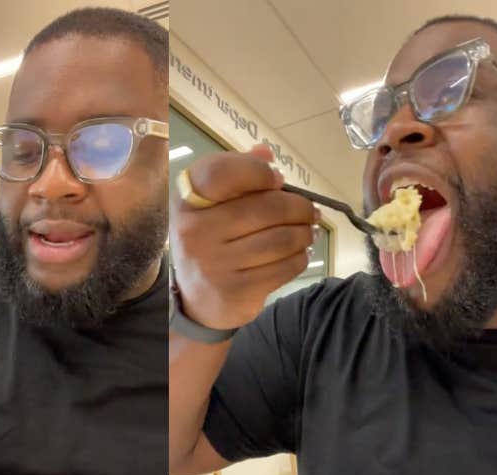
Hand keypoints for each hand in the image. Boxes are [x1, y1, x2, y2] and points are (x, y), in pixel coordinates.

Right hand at [170, 144, 317, 328]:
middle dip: (298, 207)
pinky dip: (300, 258)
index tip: (277, 180)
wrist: (197, 299)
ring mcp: (213, 264)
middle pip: (263, 208)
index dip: (257, 171)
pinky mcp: (235, 290)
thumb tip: (266, 152)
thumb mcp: (212, 206)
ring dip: (304, 233)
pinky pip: (284, 267)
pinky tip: (299, 253)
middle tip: (310, 211)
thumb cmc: (210, 241)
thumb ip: (237, 175)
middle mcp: (193, 231)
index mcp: (186, 201)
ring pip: (280, 239)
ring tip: (307, 231)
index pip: (219, 173)